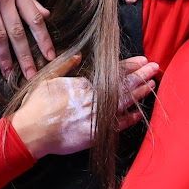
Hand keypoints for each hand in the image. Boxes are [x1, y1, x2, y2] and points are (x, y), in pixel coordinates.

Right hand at [10, 54, 159, 157]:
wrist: (33, 132)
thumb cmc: (38, 106)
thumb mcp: (49, 79)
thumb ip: (65, 67)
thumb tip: (78, 56)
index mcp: (85, 84)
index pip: (113, 71)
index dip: (130, 65)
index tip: (142, 60)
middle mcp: (95, 98)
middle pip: (124, 84)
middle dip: (142, 74)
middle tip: (156, 67)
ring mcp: (98, 116)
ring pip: (125, 102)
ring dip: (140, 92)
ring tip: (153, 84)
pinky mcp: (97, 132)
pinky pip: (119, 125)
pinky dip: (130, 118)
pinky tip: (139, 112)